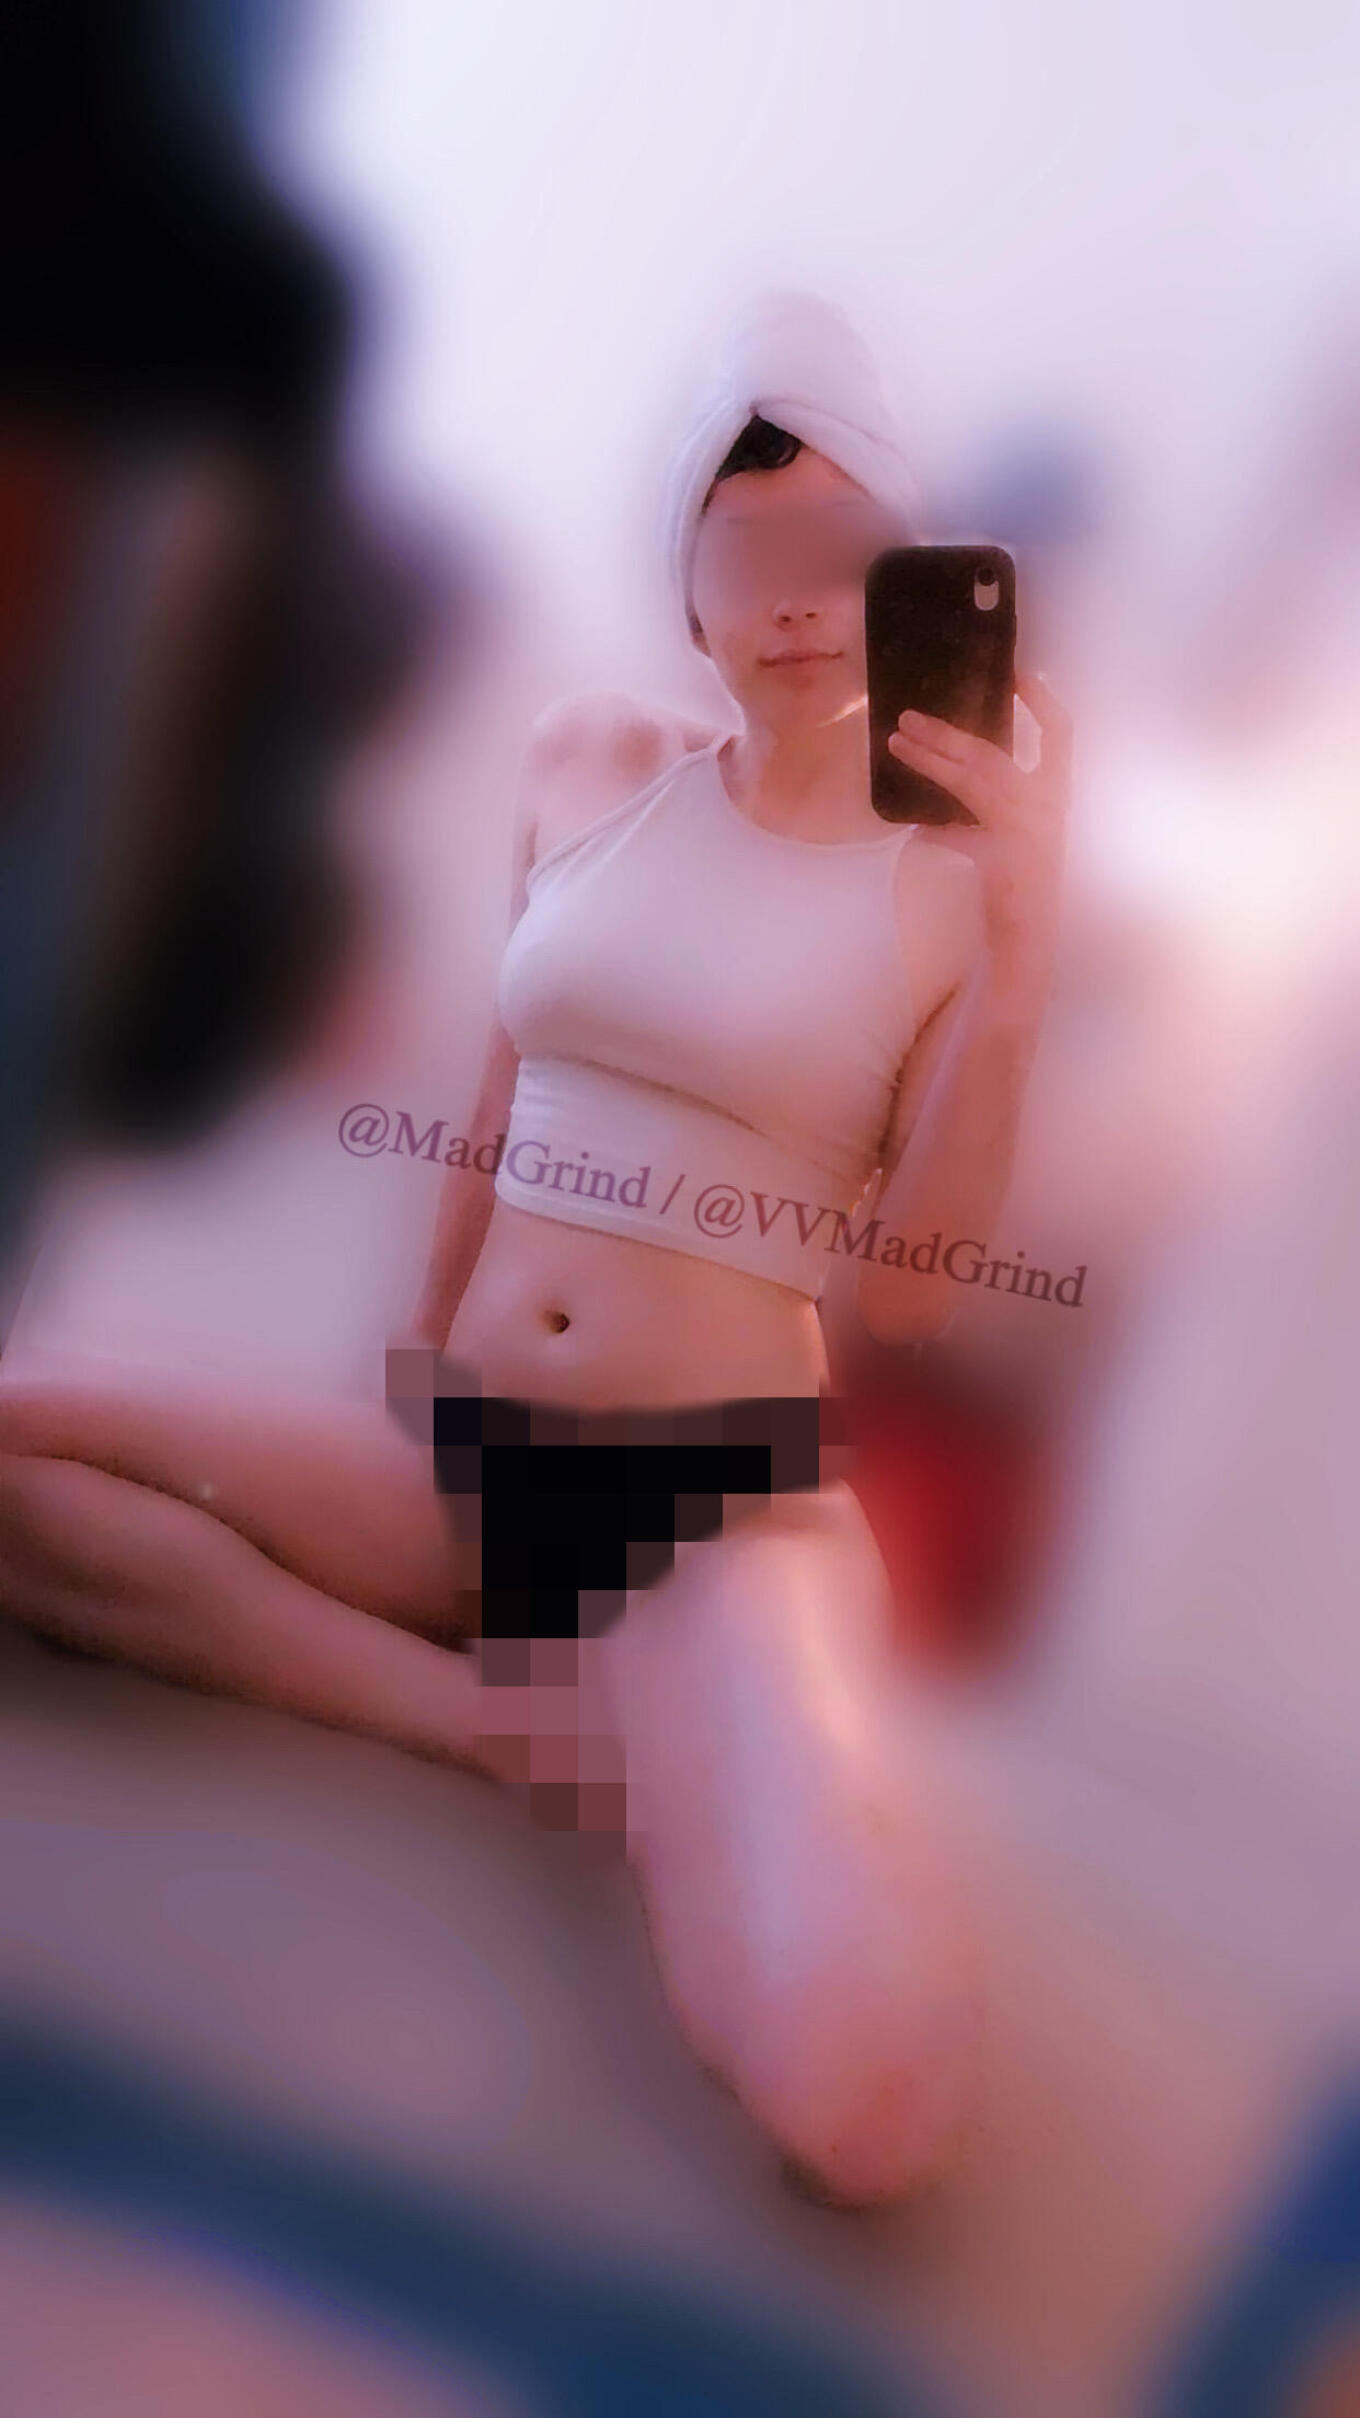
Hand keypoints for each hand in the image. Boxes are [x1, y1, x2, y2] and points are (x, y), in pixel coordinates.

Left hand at [888, 672, 1072, 969]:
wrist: (1029, 937)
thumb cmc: (1019, 884)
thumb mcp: (1010, 835)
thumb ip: (984, 808)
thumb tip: (942, 784)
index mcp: (1056, 796)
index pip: (1061, 734)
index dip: (1043, 701)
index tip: (1019, 672)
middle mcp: (1047, 808)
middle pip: (993, 755)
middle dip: (947, 733)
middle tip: (909, 716)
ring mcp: (1026, 832)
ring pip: (972, 782)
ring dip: (930, 760)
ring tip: (897, 742)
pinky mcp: (1002, 859)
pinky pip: (960, 834)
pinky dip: (936, 828)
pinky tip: (915, 827)